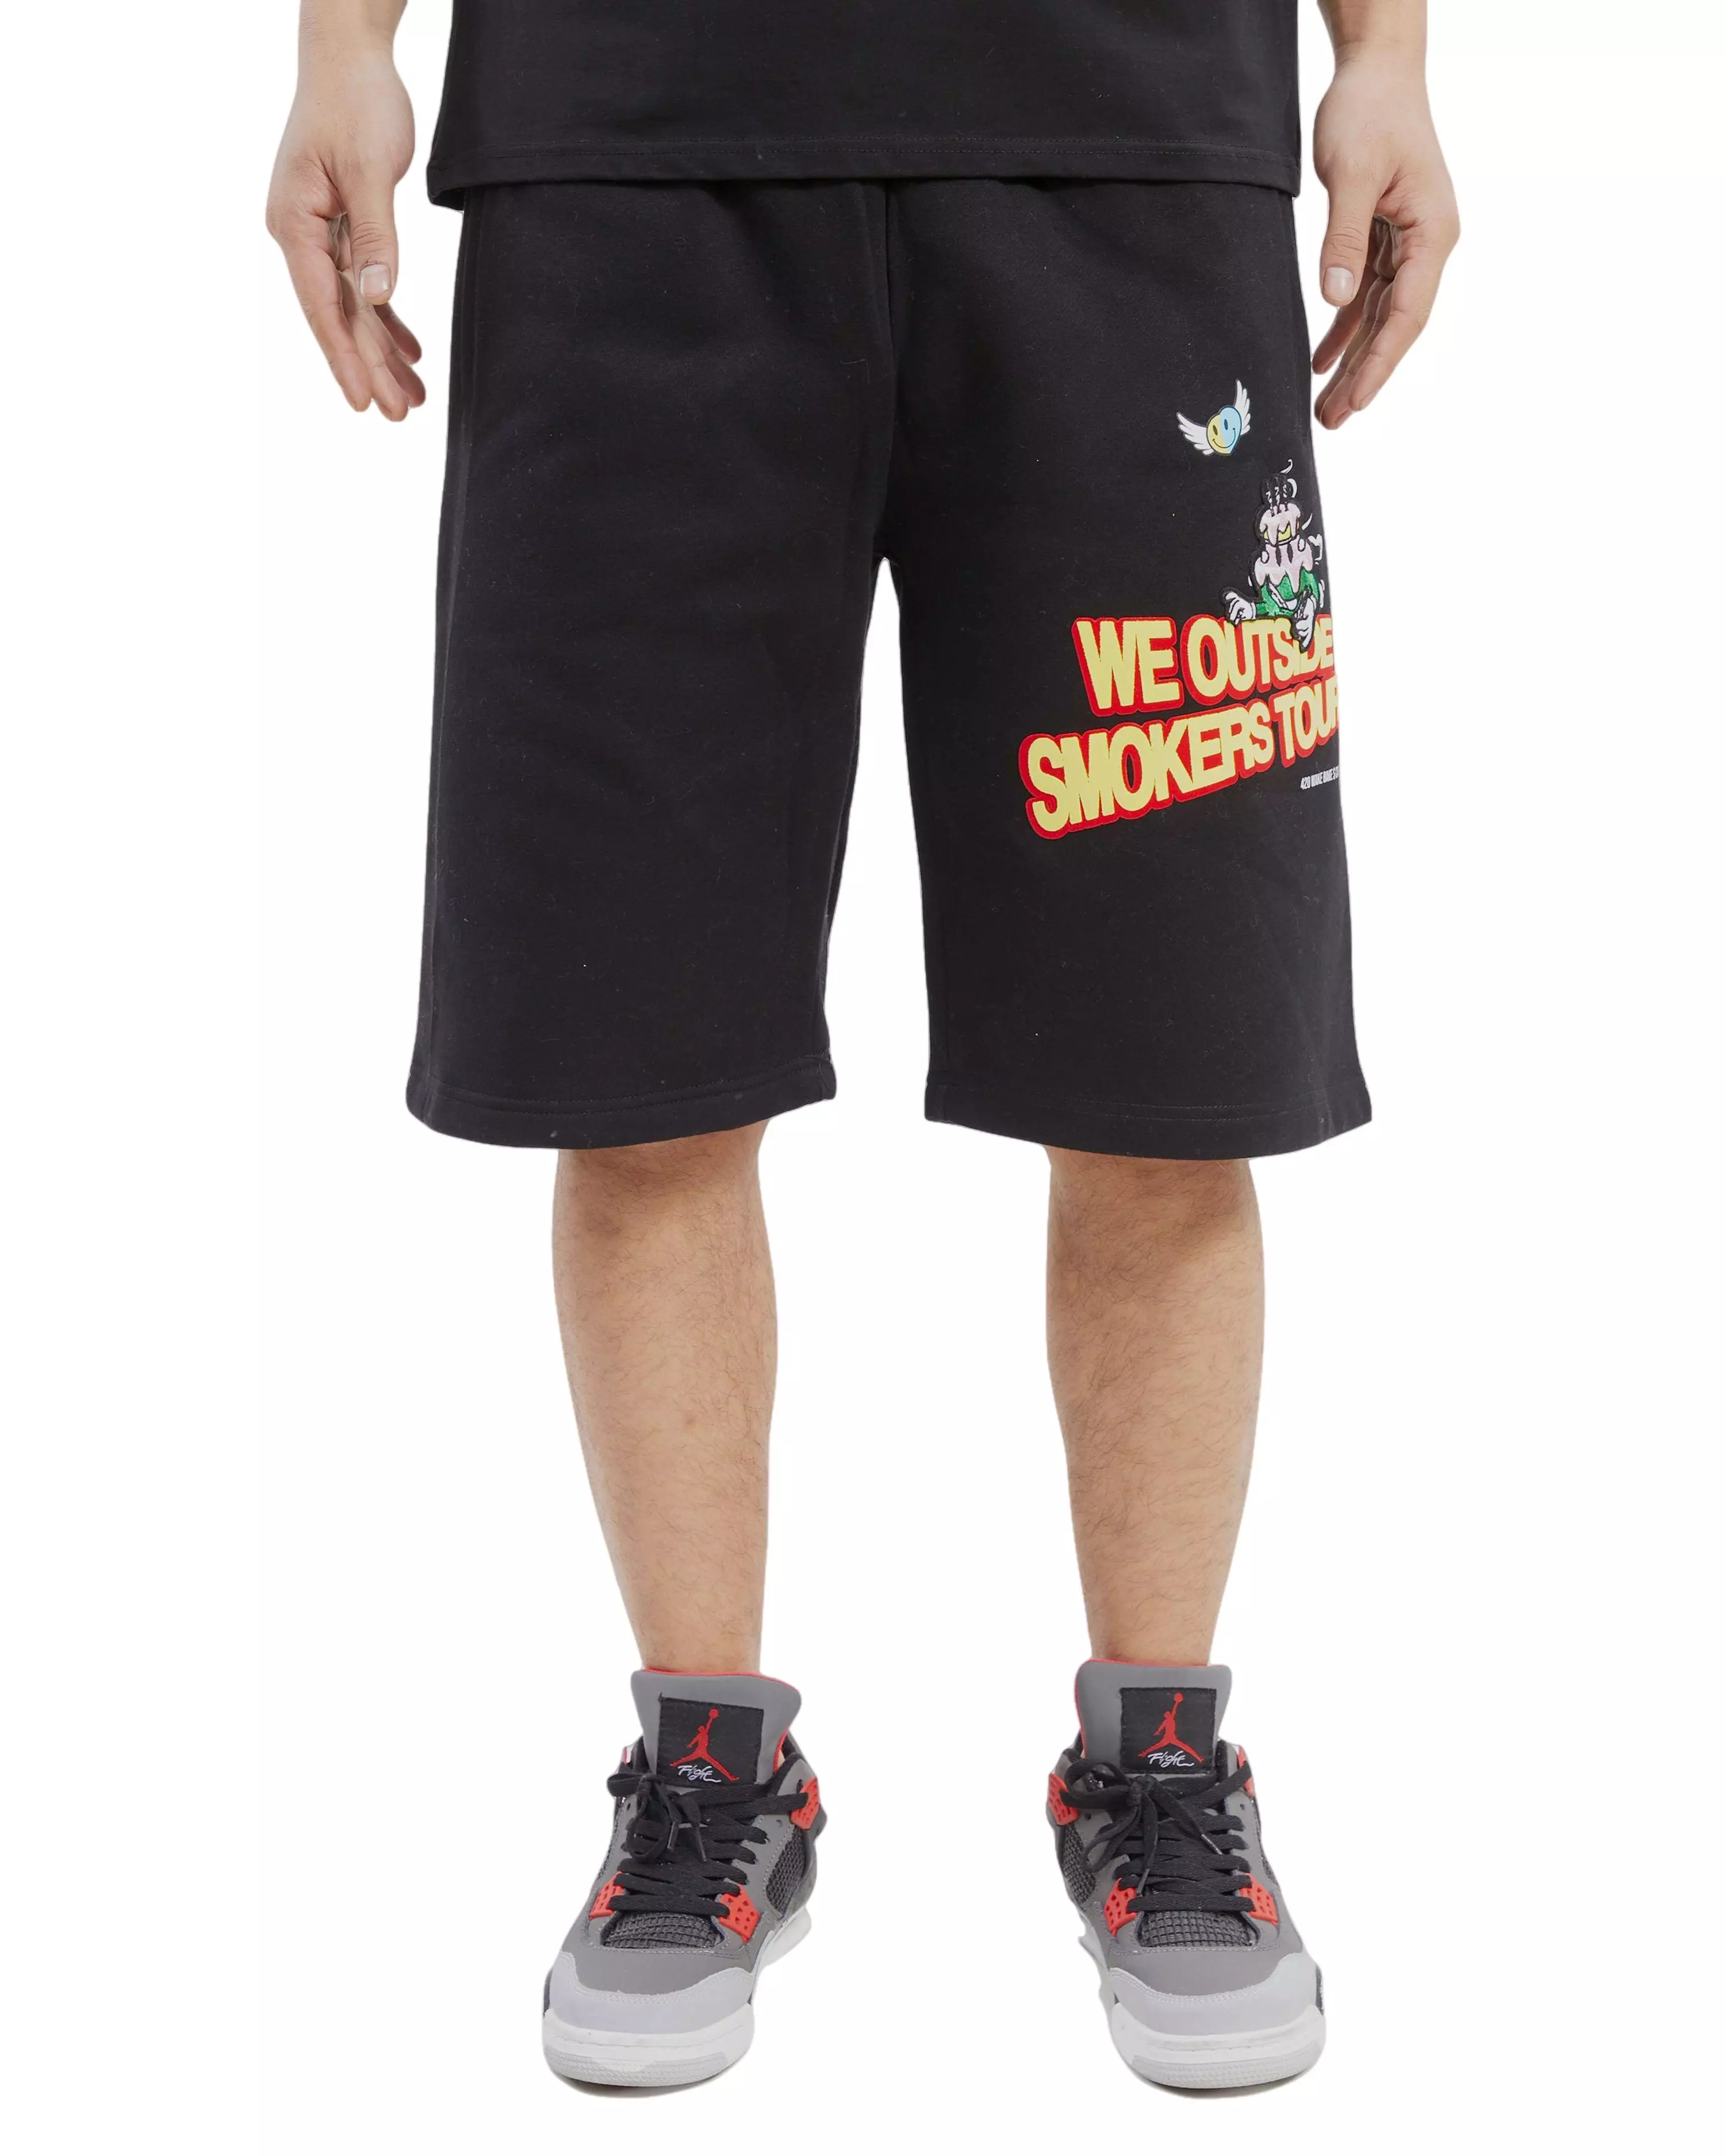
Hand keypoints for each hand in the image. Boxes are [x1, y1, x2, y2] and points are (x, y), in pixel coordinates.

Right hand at [266, 46, 423, 418]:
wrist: (348, 55)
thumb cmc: (355, 100)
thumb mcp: (370, 168)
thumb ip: (376, 236)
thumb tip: (376, 298)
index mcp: (293, 222)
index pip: (320, 305)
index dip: (343, 357)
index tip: (364, 401)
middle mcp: (299, 233)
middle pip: (337, 314)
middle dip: (370, 366)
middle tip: (400, 414)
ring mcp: (317, 231)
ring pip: (354, 305)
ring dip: (383, 350)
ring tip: (413, 398)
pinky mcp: (340, 224)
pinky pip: (363, 282)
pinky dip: (387, 316)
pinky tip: (410, 350)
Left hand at [1311, 48, 1457, 427]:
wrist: (1376, 71)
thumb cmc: (1370, 111)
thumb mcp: (1352, 174)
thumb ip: (1344, 239)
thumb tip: (1336, 298)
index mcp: (1433, 233)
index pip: (1408, 314)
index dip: (1381, 364)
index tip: (1356, 402)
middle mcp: (1428, 244)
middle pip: (1395, 325)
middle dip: (1365, 375)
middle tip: (1332, 421)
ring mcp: (1408, 242)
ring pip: (1379, 316)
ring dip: (1353, 360)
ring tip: (1325, 406)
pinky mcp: (1384, 237)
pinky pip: (1365, 294)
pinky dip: (1344, 327)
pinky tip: (1323, 359)